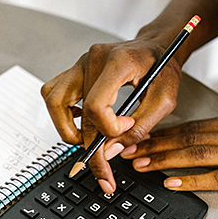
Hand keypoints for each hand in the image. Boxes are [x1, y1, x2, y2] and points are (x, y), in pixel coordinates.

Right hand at [41, 38, 181, 192]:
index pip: (96, 105)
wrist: (157, 46)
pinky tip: (81, 122)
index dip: (108, 128)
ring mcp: (80, 63)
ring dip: (67, 129)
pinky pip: (53, 94)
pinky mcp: (75, 70)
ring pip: (54, 102)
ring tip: (87, 143)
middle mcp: (92, 59)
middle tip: (103, 172)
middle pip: (79, 113)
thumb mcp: (164, 100)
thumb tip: (111, 151)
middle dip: (90, 148)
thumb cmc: (162, 68)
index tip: (126, 129)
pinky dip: (62, 114)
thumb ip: (140, 127)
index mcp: (117, 63)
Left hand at [121, 110, 217, 193]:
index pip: (193, 125)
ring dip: (165, 161)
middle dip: (154, 145)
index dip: (162, 132)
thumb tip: (200, 137)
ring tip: (141, 165)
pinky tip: (173, 182)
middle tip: (127, 151)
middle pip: (190, 138)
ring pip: (200, 155)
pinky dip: (193, 180)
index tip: (140, 137)